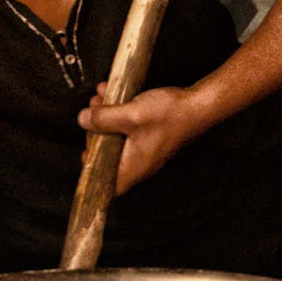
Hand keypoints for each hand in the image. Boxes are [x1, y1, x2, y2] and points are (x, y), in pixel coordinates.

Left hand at [78, 83, 207, 194]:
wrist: (199, 105)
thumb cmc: (169, 115)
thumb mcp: (130, 115)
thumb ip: (103, 119)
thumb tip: (82, 120)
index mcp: (134, 166)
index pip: (109, 186)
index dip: (94, 174)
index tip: (85, 153)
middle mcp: (140, 163)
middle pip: (109, 157)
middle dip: (96, 132)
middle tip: (92, 110)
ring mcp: (146, 150)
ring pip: (118, 139)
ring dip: (106, 118)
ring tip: (101, 97)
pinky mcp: (151, 137)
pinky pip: (129, 130)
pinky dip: (119, 114)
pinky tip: (114, 94)